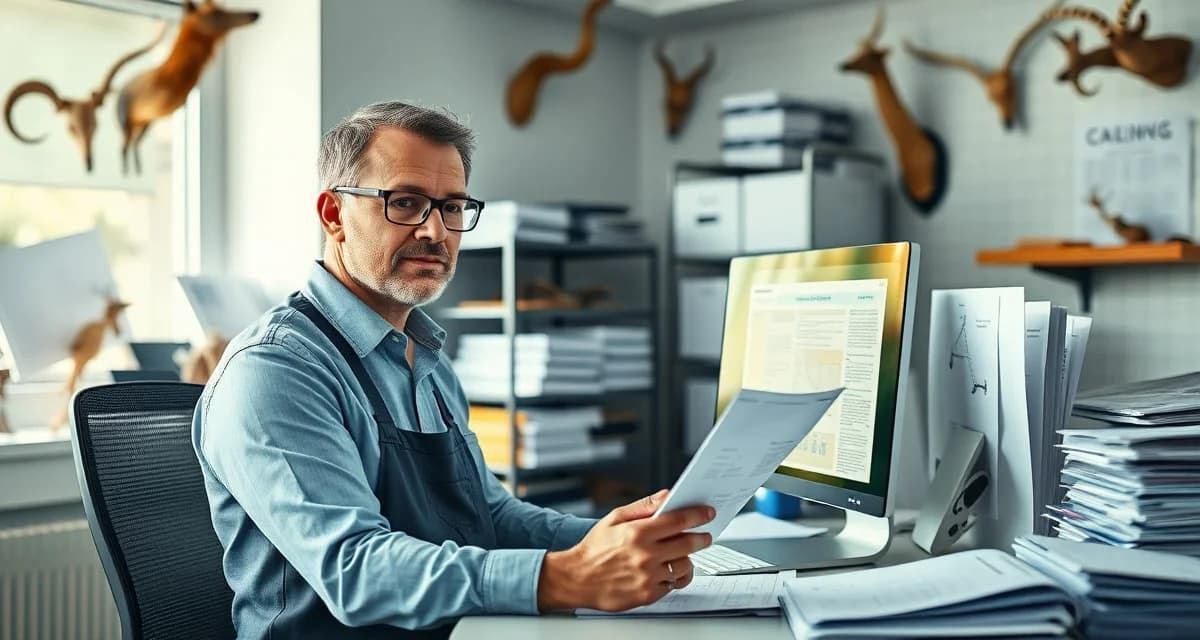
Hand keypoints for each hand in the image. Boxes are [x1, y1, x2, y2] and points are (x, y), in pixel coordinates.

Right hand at [537, 489, 714, 611]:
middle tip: (705, 535)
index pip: (678, 520)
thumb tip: (666, 496)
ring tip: (681, 555)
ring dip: (688, 559)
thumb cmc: (594, 548)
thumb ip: (643, 506)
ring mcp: (648, 576)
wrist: (577, 579)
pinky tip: (668, 570)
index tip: (707, 513)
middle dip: (702, 537)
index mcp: (638, 532)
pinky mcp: (648, 594)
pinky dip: (674, 576)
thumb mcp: (615, 518)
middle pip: (688, 544)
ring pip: (685, 566)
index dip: (697, 515)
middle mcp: (645, 555)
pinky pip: (674, 584)